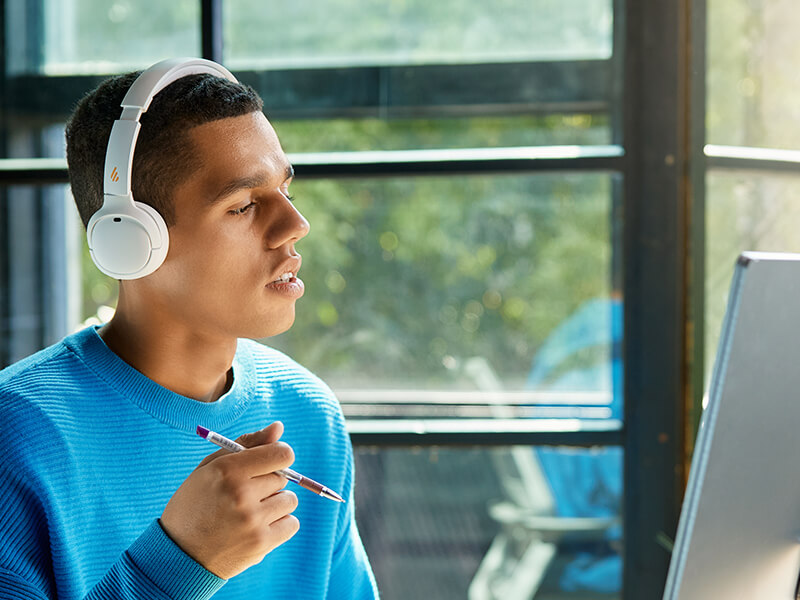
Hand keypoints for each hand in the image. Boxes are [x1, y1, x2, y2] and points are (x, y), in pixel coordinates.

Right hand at [160, 422, 299, 578]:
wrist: (178, 554)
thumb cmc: (195, 504)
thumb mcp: (211, 468)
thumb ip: (247, 444)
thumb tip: (279, 427)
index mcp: (228, 470)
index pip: (281, 454)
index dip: (280, 455)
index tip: (272, 461)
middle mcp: (241, 494)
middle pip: (283, 478)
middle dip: (269, 482)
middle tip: (246, 494)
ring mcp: (252, 521)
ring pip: (289, 500)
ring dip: (276, 504)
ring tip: (251, 512)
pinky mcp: (261, 544)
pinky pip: (292, 524)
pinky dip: (280, 525)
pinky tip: (258, 527)